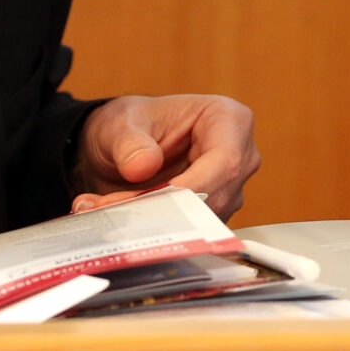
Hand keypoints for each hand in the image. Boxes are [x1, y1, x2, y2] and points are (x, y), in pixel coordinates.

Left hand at [70, 94, 260, 219]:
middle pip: (217, 196)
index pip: (225, 161)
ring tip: (110, 211)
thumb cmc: (131, 125)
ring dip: (157, 222)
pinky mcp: (212, 212)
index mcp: (228, 119)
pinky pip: (191, 231)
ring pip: (203, 220)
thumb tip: (143, 165)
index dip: (194, 187)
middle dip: (167, 209)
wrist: (120, 145)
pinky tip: (125, 220)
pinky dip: (156, 230)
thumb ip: (130, 143)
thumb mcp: (121, 126)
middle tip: (116, 209)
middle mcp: (239, 155)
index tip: (155, 200)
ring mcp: (229, 187)